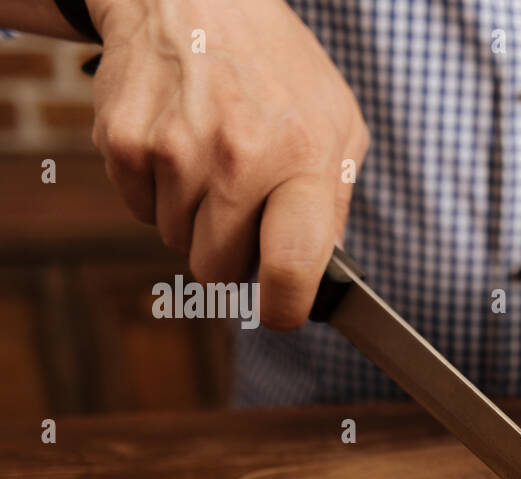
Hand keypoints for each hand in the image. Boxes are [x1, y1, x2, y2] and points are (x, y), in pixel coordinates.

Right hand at [87, 0, 368, 327]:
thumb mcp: (338, 124)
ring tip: (213, 162)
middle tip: (243, 211)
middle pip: (218, 269)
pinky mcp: (125, 142)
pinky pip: (138, 210)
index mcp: (302, 160)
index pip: (290, 267)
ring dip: (193, 220)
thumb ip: (335, 202)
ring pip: (176, 242)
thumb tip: (322, 269)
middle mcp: (237, 159)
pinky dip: (156, 192)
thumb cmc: (278, 67)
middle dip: (231, 255)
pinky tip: (178, 145)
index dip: (284, 307)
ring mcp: (175, 151)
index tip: (281, 311)